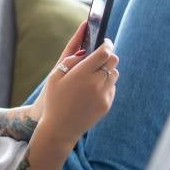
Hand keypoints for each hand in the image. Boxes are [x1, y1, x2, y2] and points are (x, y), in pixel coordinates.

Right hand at [32, 21, 118, 143]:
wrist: (61, 128)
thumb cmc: (54, 100)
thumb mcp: (54, 77)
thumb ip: (69, 61)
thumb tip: (84, 52)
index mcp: (82, 74)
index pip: (104, 53)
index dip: (106, 45)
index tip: (105, 42)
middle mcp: (96, 83)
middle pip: (113, 61)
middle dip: (108, 56)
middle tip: (100, 57)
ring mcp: (103, 95)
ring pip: (115, 74)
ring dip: (108, 70)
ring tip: (95, 74)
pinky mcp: (107, 104)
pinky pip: (112, 88)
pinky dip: (106, 84)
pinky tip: (93, 89)